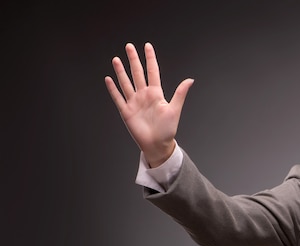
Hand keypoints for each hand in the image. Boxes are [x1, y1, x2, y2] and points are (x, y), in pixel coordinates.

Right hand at [104, 42, 193, 166]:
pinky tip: (109, 79)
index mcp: (156, 94)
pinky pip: (118, 97)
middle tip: (129, 46)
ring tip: (117, 59)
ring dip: (121, 71)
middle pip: (137, 73)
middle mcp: (144, 96)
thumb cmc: (168, 130)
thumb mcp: (175, 110)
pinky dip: (113, 89)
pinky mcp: (126, 111)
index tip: (147, 46)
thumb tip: (190, 80)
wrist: (157, 145)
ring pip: (126, 83)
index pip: (152, 71)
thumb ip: (180, 94)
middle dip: (133, 60)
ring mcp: (134, 102)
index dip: (150, 59)